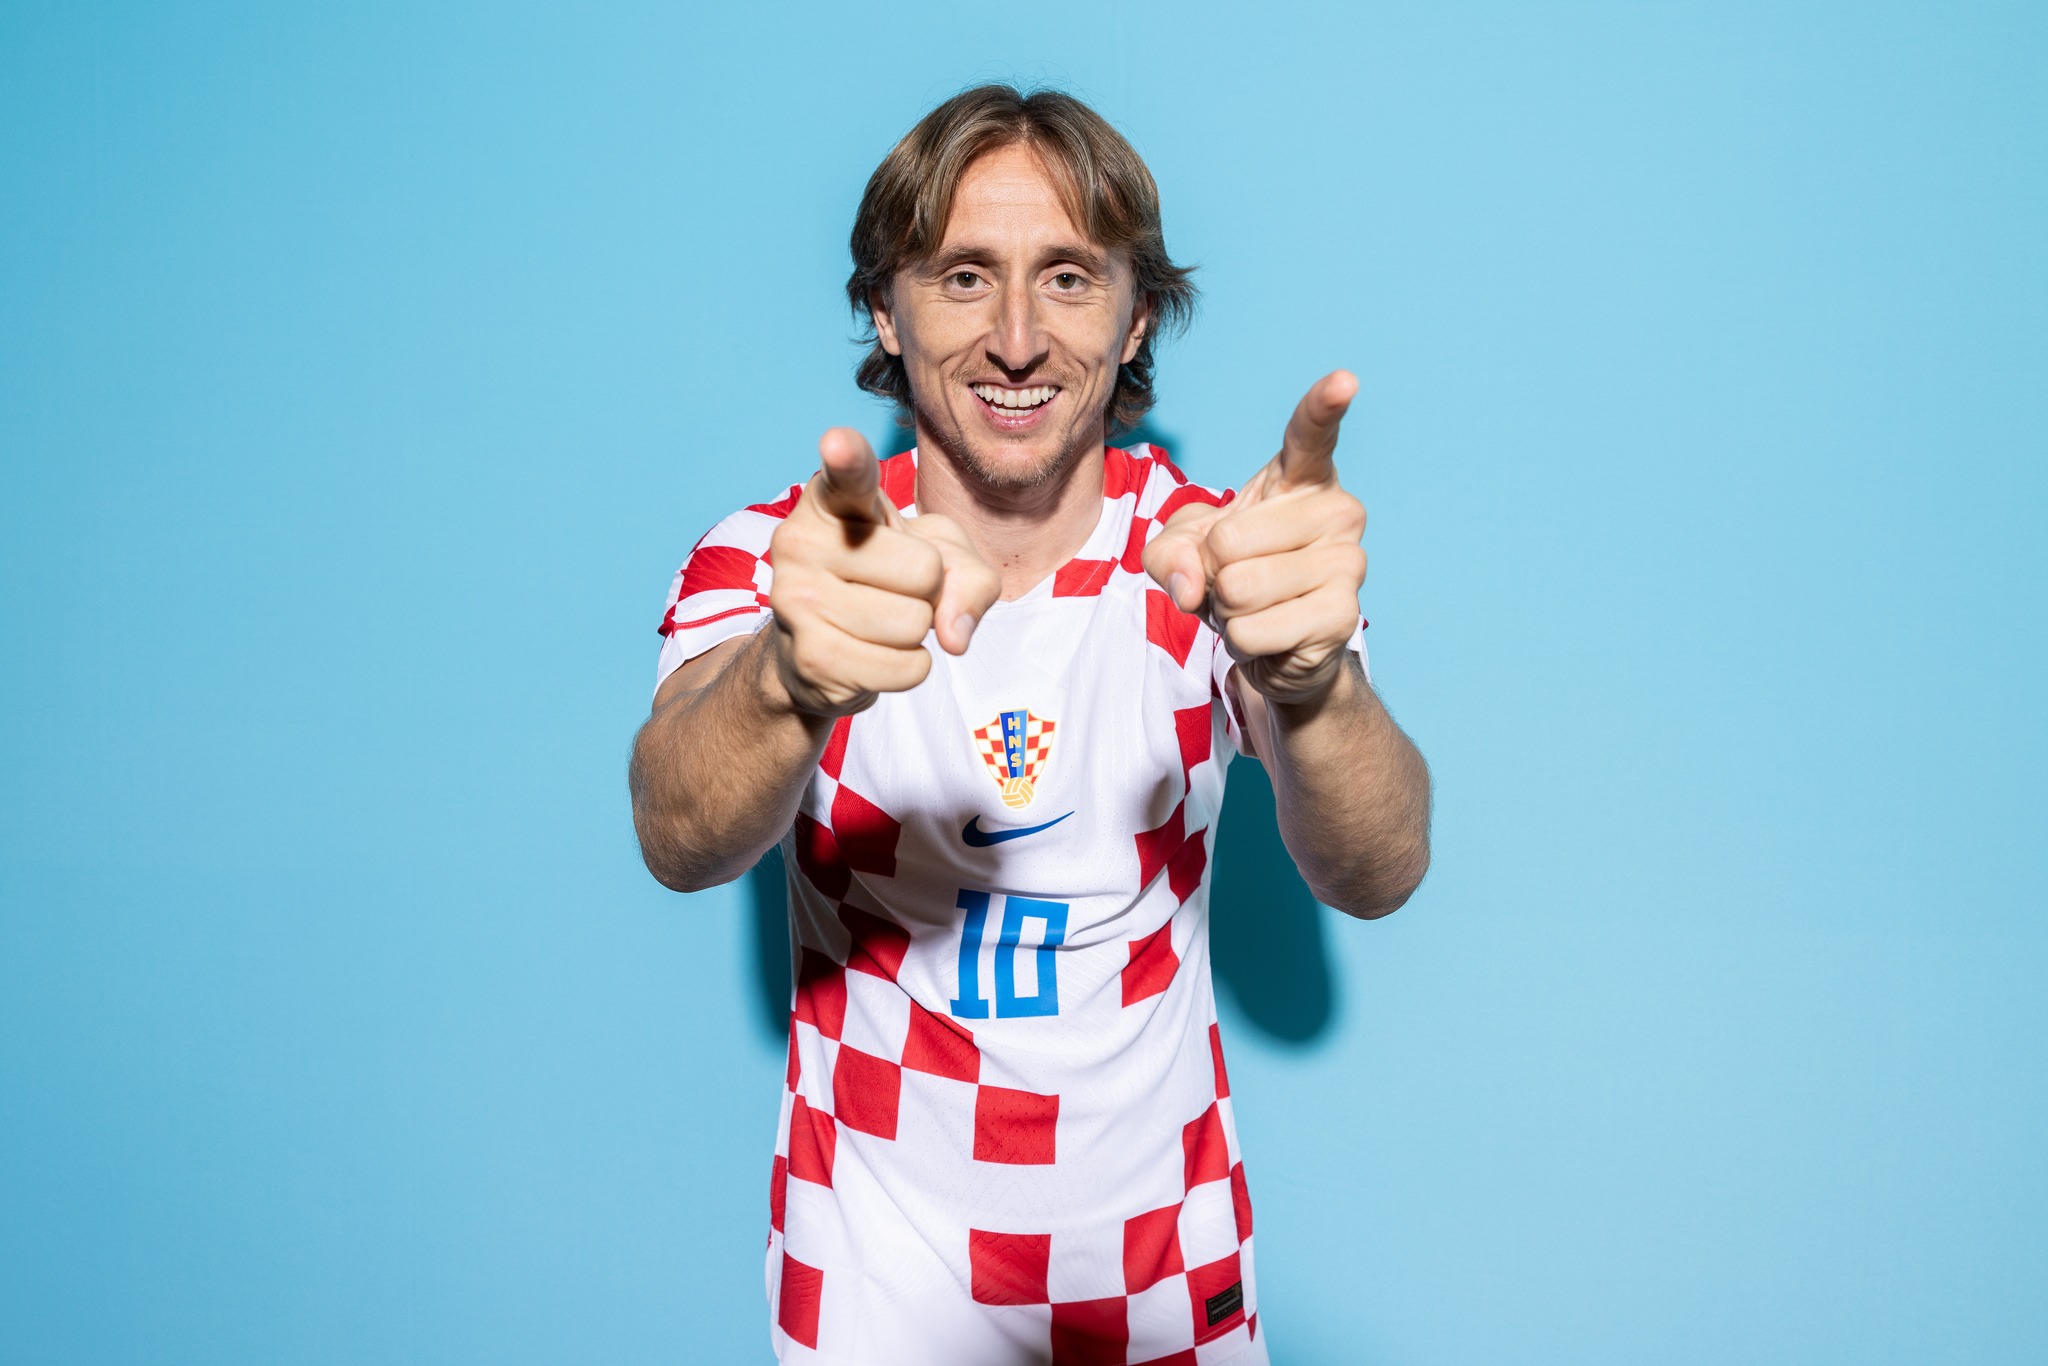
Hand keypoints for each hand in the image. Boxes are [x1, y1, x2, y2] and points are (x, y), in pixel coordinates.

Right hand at [766, 428, 1000, 717]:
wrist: (823, 650)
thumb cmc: (889, 582)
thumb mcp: (945, 559)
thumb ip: (972, 577)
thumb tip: (953, 634)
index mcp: (832, 500)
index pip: (846, 475)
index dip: (846, 457)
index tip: (838, 445)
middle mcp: (801, 540)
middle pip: (924, 571)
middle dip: (929, 590)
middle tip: (890, 589)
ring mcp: (797, 599)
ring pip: (915, 624)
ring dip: (917, 633)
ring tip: (880, 623)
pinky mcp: (811, 657)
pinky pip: (907, 668)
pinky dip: (909, 669)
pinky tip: (875, 656)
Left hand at [1141, 370, 1367, 704]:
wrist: (1273, 646)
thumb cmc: (1232, 577)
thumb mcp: (1181, 551)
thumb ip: (1167, 553)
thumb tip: (1194, 584)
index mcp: (1301, 480)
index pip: (1311, 436)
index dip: (1323, 407)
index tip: (1345, 380)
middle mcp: (1338, 512)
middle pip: (1230, 540)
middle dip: (1213, 571)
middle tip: (1237, 578)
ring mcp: (1348, 563)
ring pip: (1240, 588)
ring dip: (1227, 610)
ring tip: (1252, 606)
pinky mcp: (1343, 615)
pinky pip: (1253, 630)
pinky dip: (1241, 640)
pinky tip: (1267, 634)